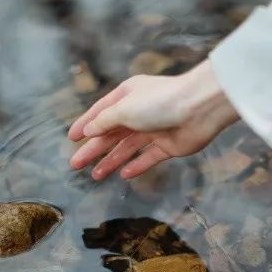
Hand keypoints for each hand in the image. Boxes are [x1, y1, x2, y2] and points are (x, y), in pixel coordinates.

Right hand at [68, 60, 238, 179]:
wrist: (199, 109)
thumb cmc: (159, 102)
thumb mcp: (123, 109)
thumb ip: (104, 122)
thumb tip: (90, 130)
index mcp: (128, 95)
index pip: (101, 112)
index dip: (86, 125)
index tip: (71, 139)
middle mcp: (140, 111)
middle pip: (112, 133)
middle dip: (94, 149)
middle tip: (76, 165)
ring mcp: (155, 129)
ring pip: (128, 148)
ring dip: (112, 161)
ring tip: (96, 176)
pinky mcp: (169, 145)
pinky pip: (149, 157)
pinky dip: (137, 165)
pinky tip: (124, 175)